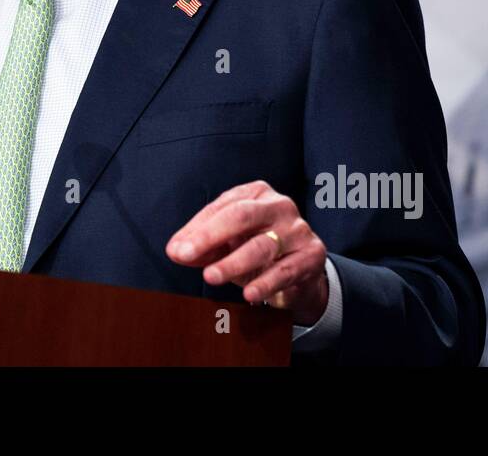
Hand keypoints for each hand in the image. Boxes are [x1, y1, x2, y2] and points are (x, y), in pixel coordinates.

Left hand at [166, 179, 328, 325]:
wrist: (299, 274)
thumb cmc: (256, 250)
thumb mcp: (227, 244)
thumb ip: (201, 245)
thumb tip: (176, 251)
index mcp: (255, 194)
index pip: (222, 207)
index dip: (197, 229)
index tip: (177, 250)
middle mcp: (278, 205)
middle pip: (242, 216)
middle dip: (209, 236)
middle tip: (186, 255)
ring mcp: (298, 229)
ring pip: (262, 246)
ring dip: (232, 263)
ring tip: (211, 276)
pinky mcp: (311, 255)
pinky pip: (285, 270)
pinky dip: (265, 283)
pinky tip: (248, 294)